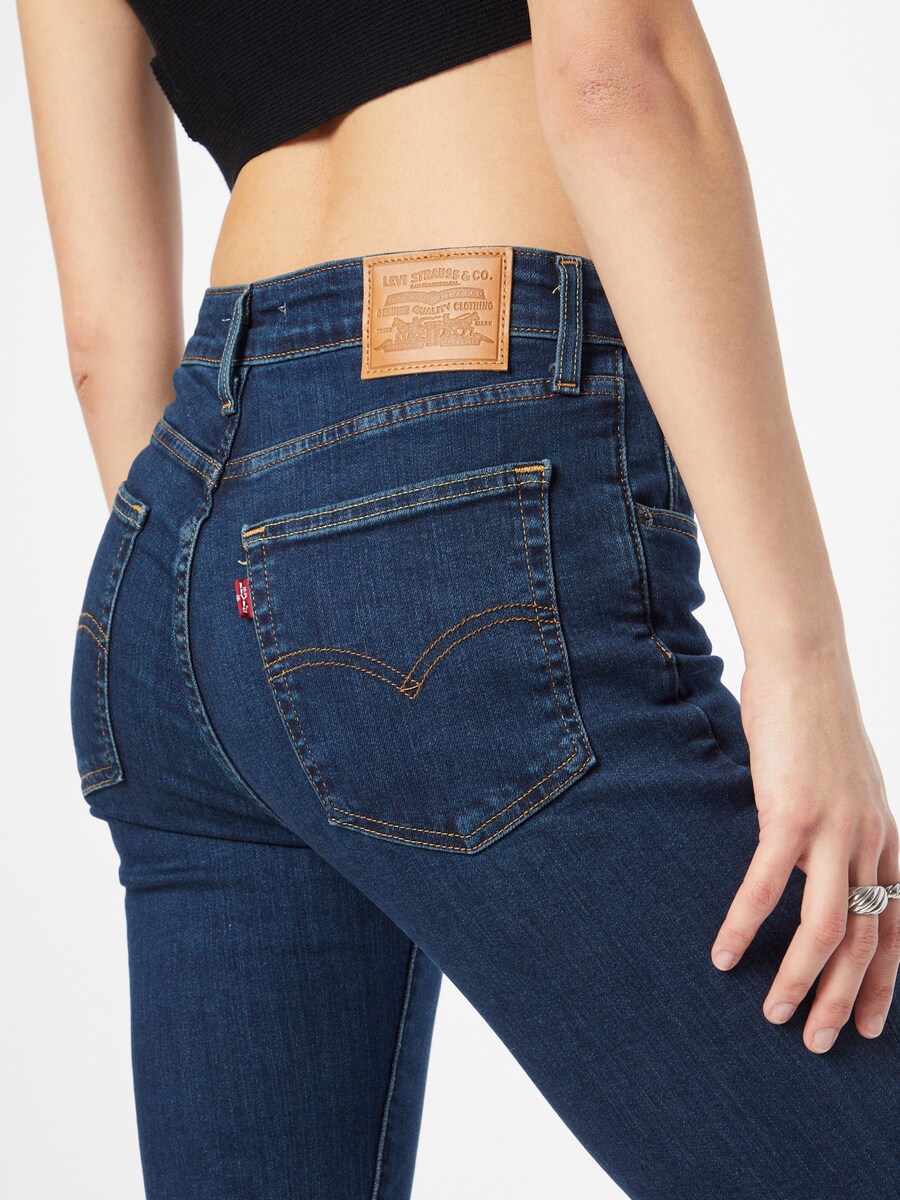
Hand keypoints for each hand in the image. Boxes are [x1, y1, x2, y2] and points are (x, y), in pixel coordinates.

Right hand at [710, 648, 899, 1051]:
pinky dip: (744, 927)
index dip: (887, 983)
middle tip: (820, 1042)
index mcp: (885, 837)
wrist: (806, 666)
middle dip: (844, 1000)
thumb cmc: (814, 717)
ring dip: (800, 980)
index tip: (870, 1024)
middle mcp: (868, 842)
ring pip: (828, 929)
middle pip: (868, 943)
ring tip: (775, 1015)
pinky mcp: (790, 815)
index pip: (898, 928)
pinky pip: (767, 888)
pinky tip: (722, 952)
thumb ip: (836, 821)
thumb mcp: (843, 779)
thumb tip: (806, 849)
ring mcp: (833, 830)